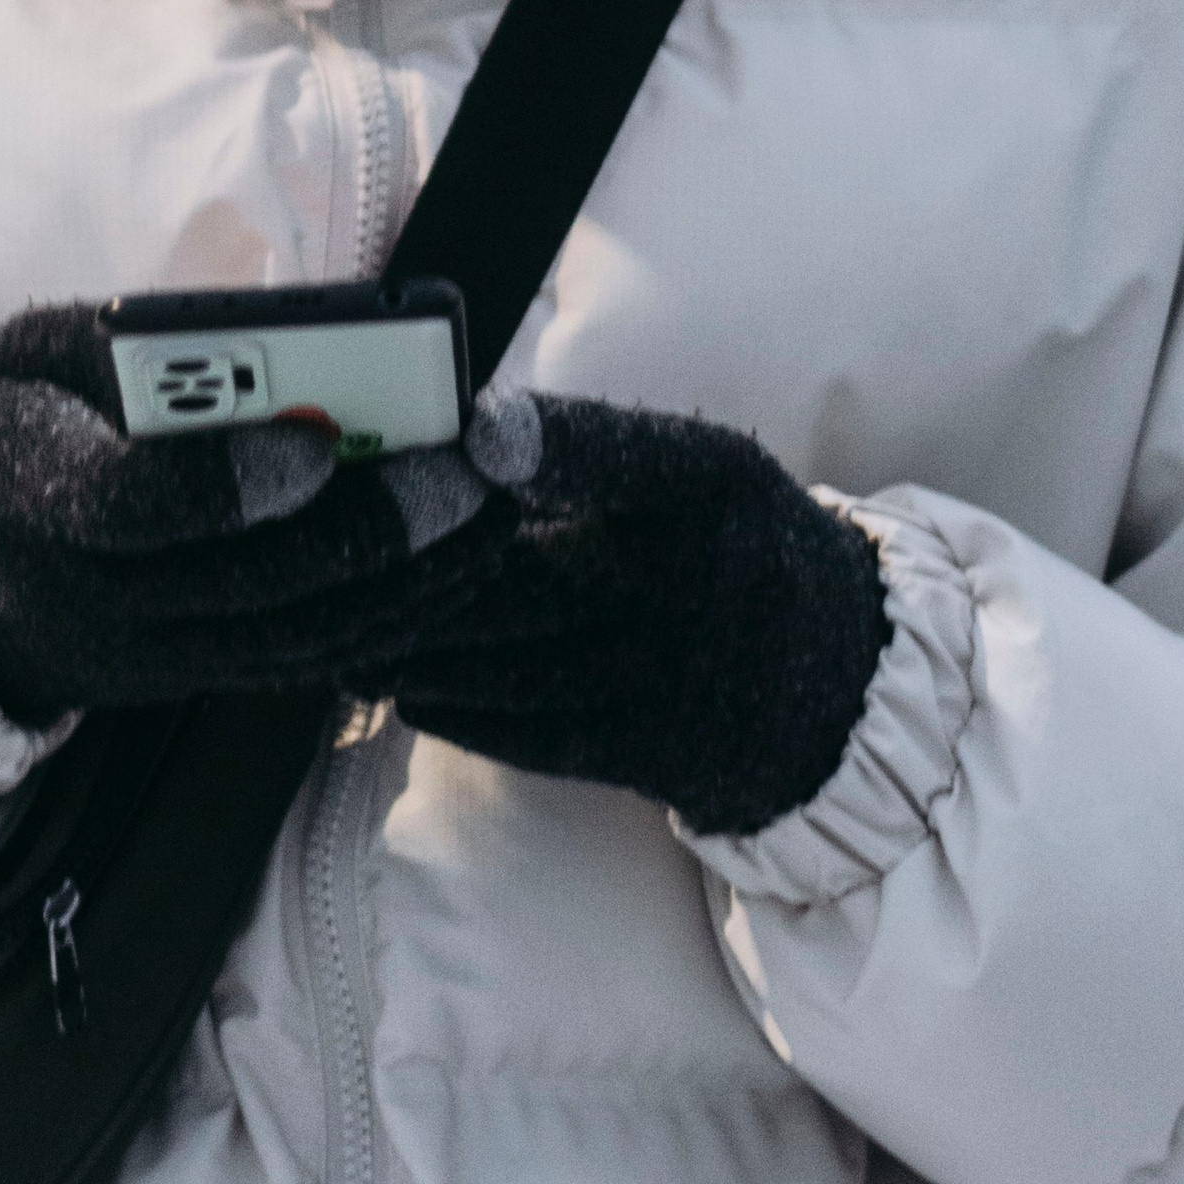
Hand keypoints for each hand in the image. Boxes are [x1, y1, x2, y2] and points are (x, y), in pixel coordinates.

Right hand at [0, 304, 509, 728]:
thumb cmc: (1, 424)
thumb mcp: (33, 353)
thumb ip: (134, 346)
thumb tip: (274, 337)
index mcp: (30, 496)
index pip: (133, 508)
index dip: (228, 483)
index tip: (319, 442)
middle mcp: (90, 599)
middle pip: (243, 586)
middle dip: (369, 534)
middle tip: (468, 474)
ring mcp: (141, 658)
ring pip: (289, 642)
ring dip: (405, 586)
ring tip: (491, 516)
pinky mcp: (184, 682)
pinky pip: (297, 664)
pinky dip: (385, 621)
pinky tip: (454, 566)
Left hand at [346, 392, 890, 837]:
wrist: (843, 681)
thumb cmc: (737, 544)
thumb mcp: (699, 471)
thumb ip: (594, 450)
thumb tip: (467, 434)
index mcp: (717, 485)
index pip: (635, 455)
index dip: (553, 444)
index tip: (472, 432)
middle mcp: (706, 581)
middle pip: (547, 575)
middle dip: (435, 568)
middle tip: (340, 551)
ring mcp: (683, 676)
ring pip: (529, 661)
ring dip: (426, 648)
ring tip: (343, 627)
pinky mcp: (661, 751)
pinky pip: (548, 735)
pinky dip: (469, 713)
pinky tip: (404, 688)